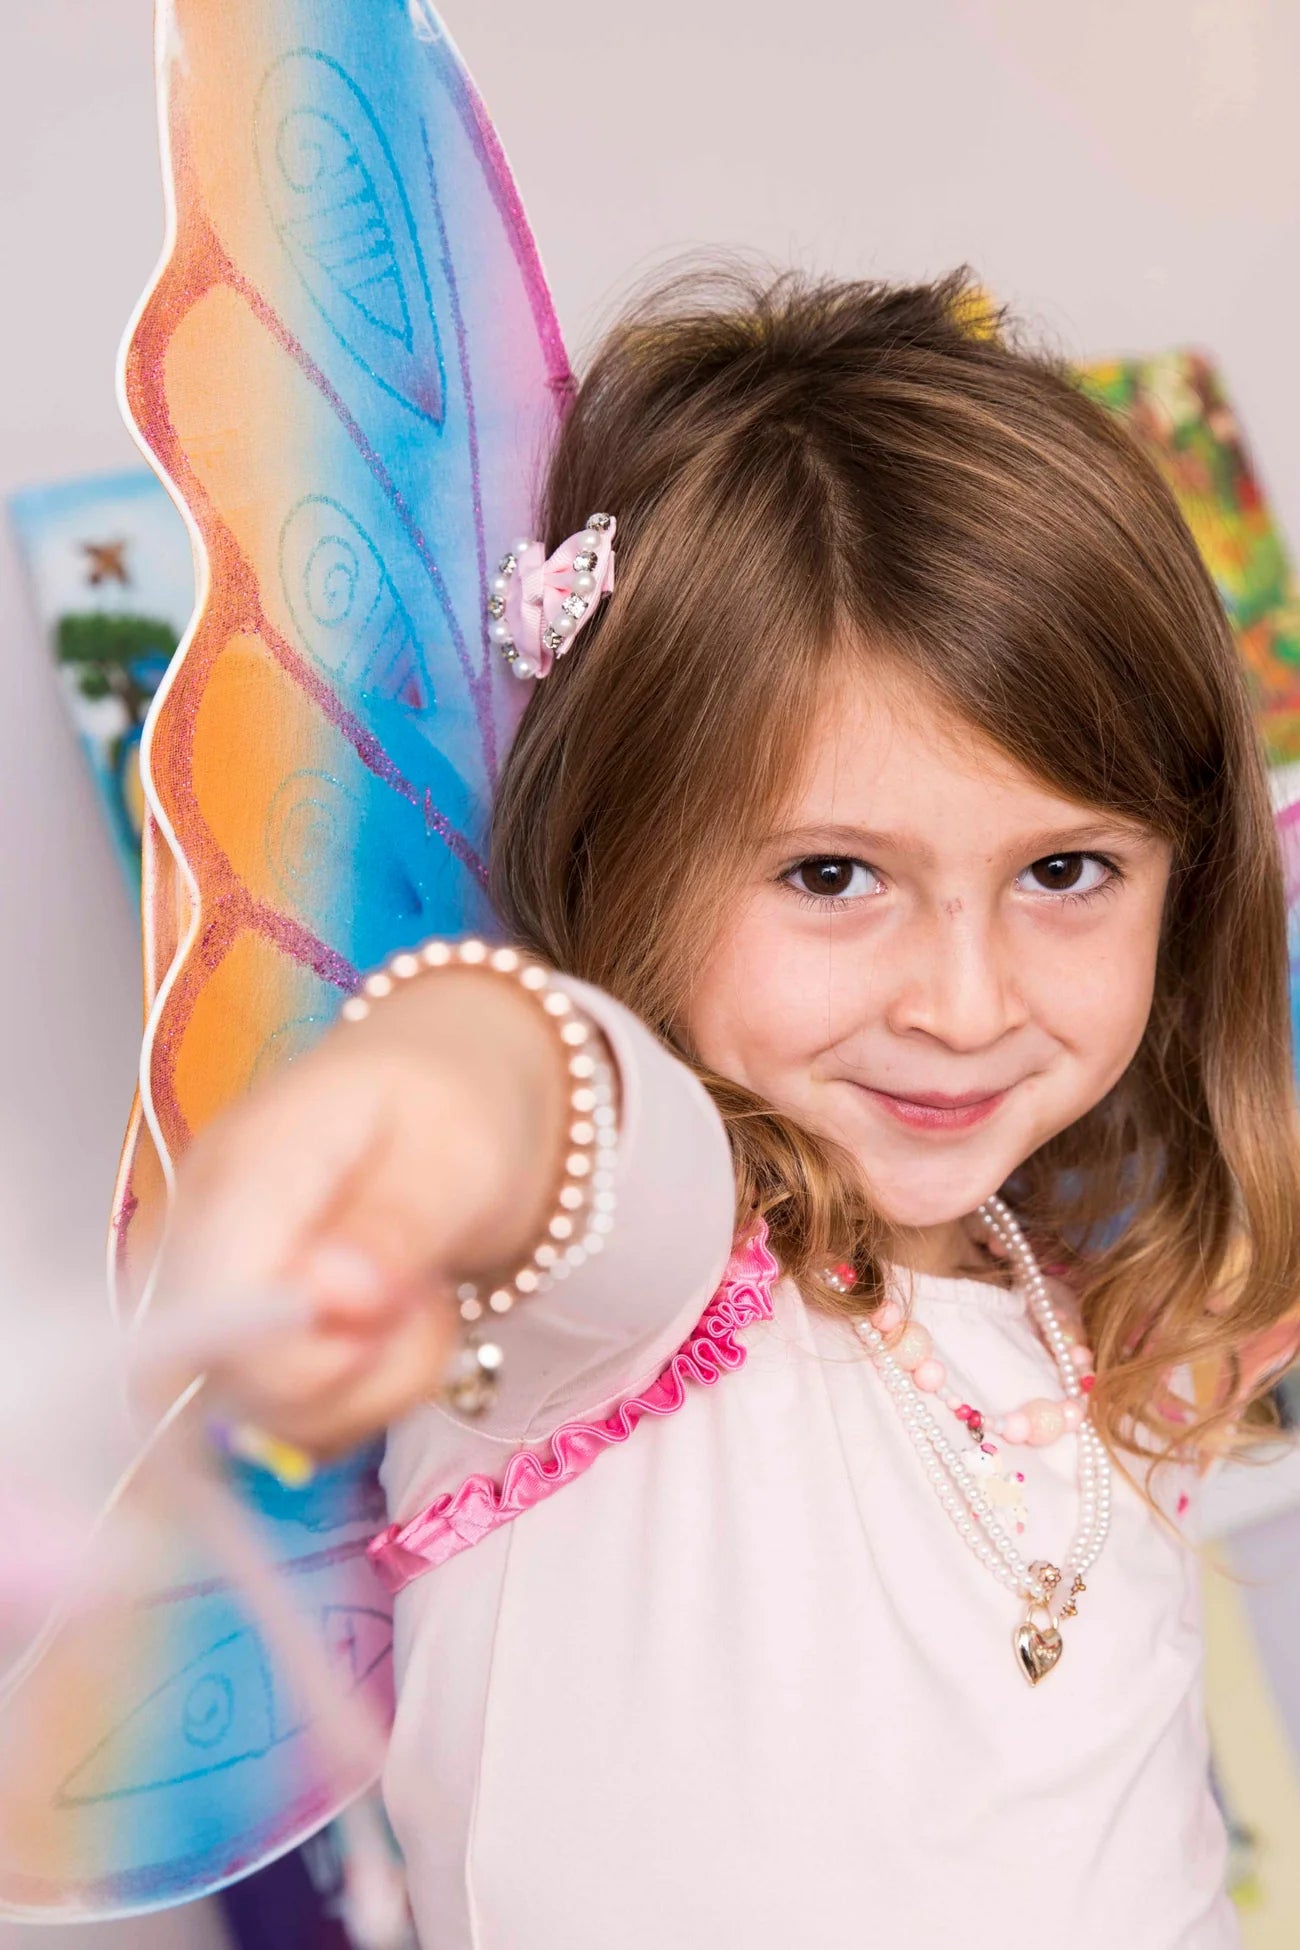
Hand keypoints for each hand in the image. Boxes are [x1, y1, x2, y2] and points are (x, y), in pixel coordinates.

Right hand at [146, 968, 572, 1457]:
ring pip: (267, 1412)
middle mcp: (198, 1235)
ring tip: (420, 1299)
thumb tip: (337, 1299)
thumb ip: (399, 1224)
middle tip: (423, 1298)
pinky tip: (397, 1326)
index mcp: (242, 1165)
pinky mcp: (238, 1340)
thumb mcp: (458, 1150)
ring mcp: (211, 1294)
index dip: (297, 1346)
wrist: (445, 1096)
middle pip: (225, 1374)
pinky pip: (293, 1418)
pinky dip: (367, 1394)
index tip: (386, 1311)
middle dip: (354, 1371)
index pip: (211, 1299)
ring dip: (376, 1382)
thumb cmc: (450, 1104)